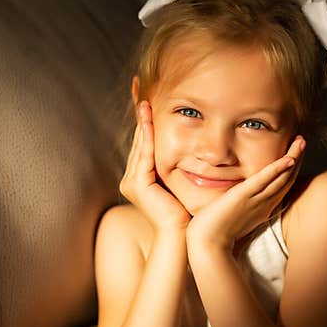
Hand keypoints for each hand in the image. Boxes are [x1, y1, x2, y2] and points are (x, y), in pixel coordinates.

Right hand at [119, 101, 190, 232]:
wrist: (181, 235)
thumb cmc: (186, 213)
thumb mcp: (181, 184)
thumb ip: (179, 168)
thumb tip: (194, 150)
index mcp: (140, 180)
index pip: (144, 145)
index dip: (145, 123)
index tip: (146, 100)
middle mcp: (131, 180)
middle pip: (139, 141)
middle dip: (140, 116)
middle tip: (139, 91)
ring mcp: (132, 182)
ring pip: (140, 145)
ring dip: (142, 122)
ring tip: (144, 100)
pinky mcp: (138, 184)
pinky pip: (144, 155)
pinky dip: (147, 137)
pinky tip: (150, 120)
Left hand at [187, 136, 305, 251]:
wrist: (207, 245)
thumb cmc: (214, 233)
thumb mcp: (231, 216)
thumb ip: (237, 206)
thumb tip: (232, 197)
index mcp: (261, 209)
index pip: (280, 186)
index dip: (290, 170)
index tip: (294, 155)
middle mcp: (263, 205)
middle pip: (286, 179)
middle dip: (296, 159)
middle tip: (302, 141)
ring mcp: (255, 201)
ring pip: (281, 177)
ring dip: (293, 158)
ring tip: (301, 142)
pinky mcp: (243, 197)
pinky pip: (264, 181)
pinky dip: (277, 169)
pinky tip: (288, 158)